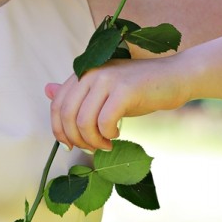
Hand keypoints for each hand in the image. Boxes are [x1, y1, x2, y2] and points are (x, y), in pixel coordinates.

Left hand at [44, 55, 191, 152]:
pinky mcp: (125, 90)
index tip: (71, 145)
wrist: (175, 77)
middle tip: (91, 148)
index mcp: (83, 73)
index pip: (57, 105)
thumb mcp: (103, 91)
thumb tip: (47, 90)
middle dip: (76, 139)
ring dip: (93, 140)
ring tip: (106, 144)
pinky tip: (117, 134)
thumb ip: (77, 93)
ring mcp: (108, 79)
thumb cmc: (138, 89)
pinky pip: (104, 122)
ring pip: (84, 121)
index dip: (59, 130)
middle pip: (67, 115)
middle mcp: (91, 73)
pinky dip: (108, 135)